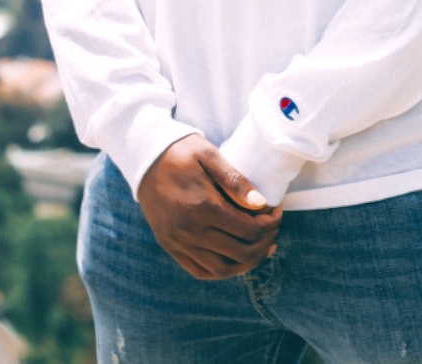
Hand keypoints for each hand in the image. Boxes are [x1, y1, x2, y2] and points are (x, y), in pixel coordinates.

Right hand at [136, 134, 282, 279]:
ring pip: (222, 270)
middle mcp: (190, 230)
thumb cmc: (181, 151)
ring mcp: (178, 242)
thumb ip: (235, 180)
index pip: (249, 229)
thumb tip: (261, 204)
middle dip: (264, 243)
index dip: (270, 224)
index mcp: (202, 206)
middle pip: (240, 253)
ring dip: (247, 263)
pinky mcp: (170, 246)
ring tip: (261, 248)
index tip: (277, 211)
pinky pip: (201, 271)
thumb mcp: (209, 154)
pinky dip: (222, 270)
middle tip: (273, 228)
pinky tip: (235, 258)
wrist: (144, 158)